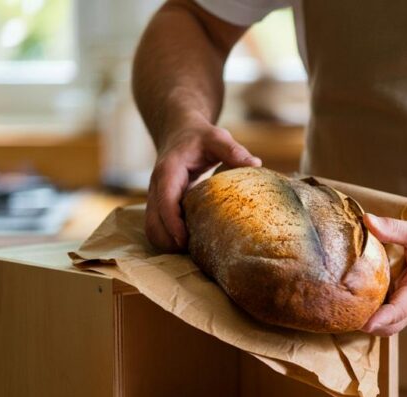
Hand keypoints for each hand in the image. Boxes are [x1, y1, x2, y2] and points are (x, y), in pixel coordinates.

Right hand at [146, 118, 261, 251]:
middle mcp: (156, 186)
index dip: (172, 222)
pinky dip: (169, 239)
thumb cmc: (199, 137)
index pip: (164, 200)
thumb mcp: (217, 137)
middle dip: (169, 240)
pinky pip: (158, 227)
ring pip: (151, 228)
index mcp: (168, 171)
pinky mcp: (160, 206)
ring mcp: (155, 198)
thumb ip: (233, 150)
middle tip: (194, 252)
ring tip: (193, 252)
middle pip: (153, 221)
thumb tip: (255, 164)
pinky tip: (190, 245)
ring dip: (167, 243)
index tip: (184, 240)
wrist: (179, 133)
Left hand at [361, 214, 406, 335]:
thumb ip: (393, 228)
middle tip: (342, 315)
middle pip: (392, 325)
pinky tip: (368, 303)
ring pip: (394, 325)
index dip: (380, 319)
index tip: (363, 324)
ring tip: (350, 309)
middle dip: (369, 324)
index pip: (399, 309)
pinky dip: (383, 315)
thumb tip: (367, 221)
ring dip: (374, 321)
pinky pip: (399, 318)